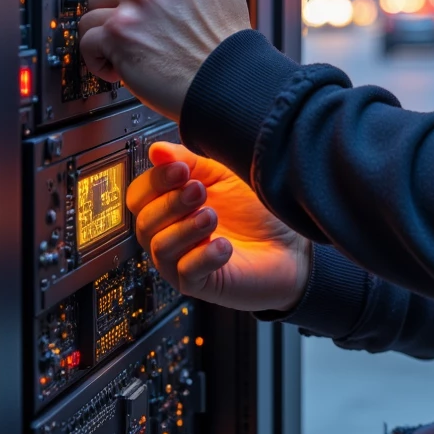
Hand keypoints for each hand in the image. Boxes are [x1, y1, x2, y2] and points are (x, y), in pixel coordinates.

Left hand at [79, 0, 251, 118]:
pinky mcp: (118, 30)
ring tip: (141, 44)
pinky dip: (101, 58)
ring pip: (93, 8)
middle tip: (149, 24)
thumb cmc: (226, 34)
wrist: (227, 82)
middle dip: (120, 3)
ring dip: (109, 32)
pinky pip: (86, 38)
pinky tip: (128, 62)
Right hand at [128, 142, 312, 311]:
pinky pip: (186, 274)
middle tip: (199, 191)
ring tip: (211, 217)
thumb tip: (157, 150)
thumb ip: (190, 161)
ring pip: (160, 249)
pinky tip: (224, 246)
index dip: (155, 181)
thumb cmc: (257, 208)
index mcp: (171, 205)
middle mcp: (171, 234)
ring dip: (184, 229)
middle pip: (143, 222)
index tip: (180, 170)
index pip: (140, 195)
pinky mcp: (202, 284)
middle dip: (169, 204)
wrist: (292, 242)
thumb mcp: (223, 174)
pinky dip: (203, 257)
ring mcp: (184, 261)